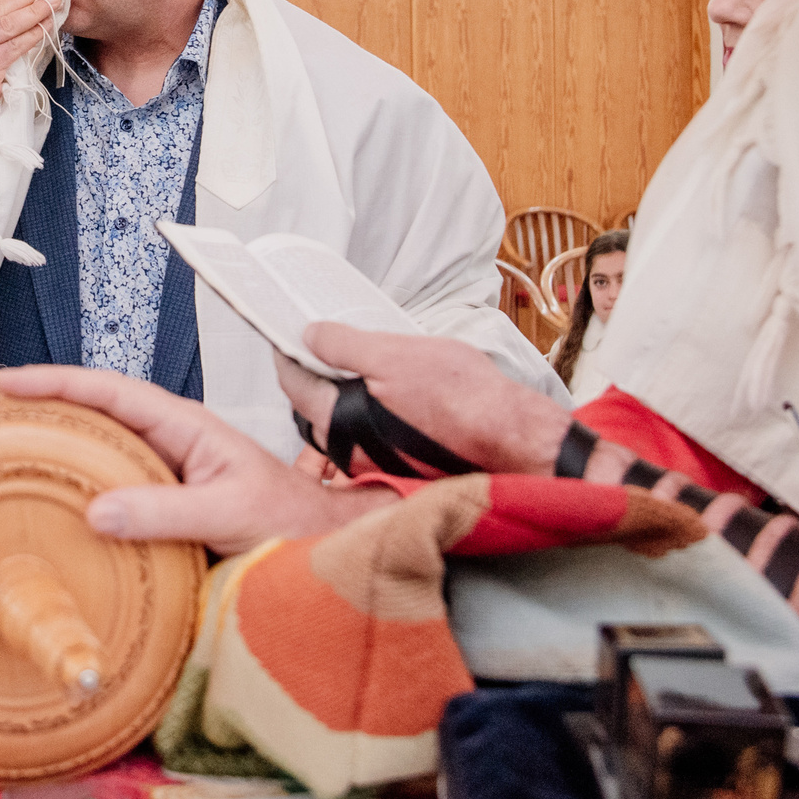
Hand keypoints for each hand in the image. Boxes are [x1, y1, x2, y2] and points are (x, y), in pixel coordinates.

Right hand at [0, 365, 393, 555]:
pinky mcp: (162, 517)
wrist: (323, 554)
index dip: (58, 382)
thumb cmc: (294, 524)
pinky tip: (53, 513)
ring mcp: (165, 481)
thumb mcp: (231, 515)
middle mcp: (171, 448)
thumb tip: (100, 510)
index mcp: (188, 429)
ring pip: (100, 456)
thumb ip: (168, 512)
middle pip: (96, 415)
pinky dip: (78, 498)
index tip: (11, 382)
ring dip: (58, 452)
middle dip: (45, 407)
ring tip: (9, 455)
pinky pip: (111, 500)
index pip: (112, 391)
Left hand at [292, 323, 570, 476]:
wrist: (512, 437)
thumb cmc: (462, 397)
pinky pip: (367, 432)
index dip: (288, 354)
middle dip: (314, 374)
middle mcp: (348, 451)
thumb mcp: (395, 354)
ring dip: (342, 392)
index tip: (287, 334)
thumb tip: (311, 336)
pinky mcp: (397, 464)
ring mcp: (373, 461)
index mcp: (338, 422)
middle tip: (323, 342)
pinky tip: (386, 387)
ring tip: (359, 360)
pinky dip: (367, 408)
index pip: (294, 384)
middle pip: (313, 406)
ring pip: (341, 420)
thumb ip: (344, 346)